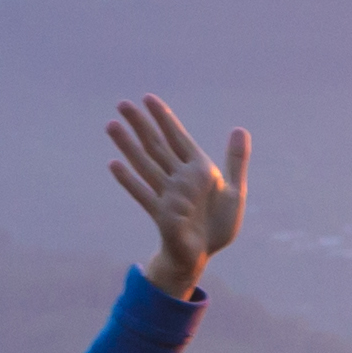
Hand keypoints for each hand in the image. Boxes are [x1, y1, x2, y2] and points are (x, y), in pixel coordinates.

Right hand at [107, 97, 248, 299]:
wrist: (203, 254)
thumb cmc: (216, 224)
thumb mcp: (233, 191)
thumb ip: (236, 160)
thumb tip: (240, 129)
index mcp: (198, 169)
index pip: (177, 138)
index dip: (163, 118)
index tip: (148, 98)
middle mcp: (179, 178)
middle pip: (156, 146)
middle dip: (140, 125)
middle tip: (122, 104)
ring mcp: (167, 194)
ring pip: (145, 164)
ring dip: (128, 146)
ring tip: (111, 125)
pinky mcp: (161, 213)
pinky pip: (143, 193)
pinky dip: (129, 179)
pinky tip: (114, 164)